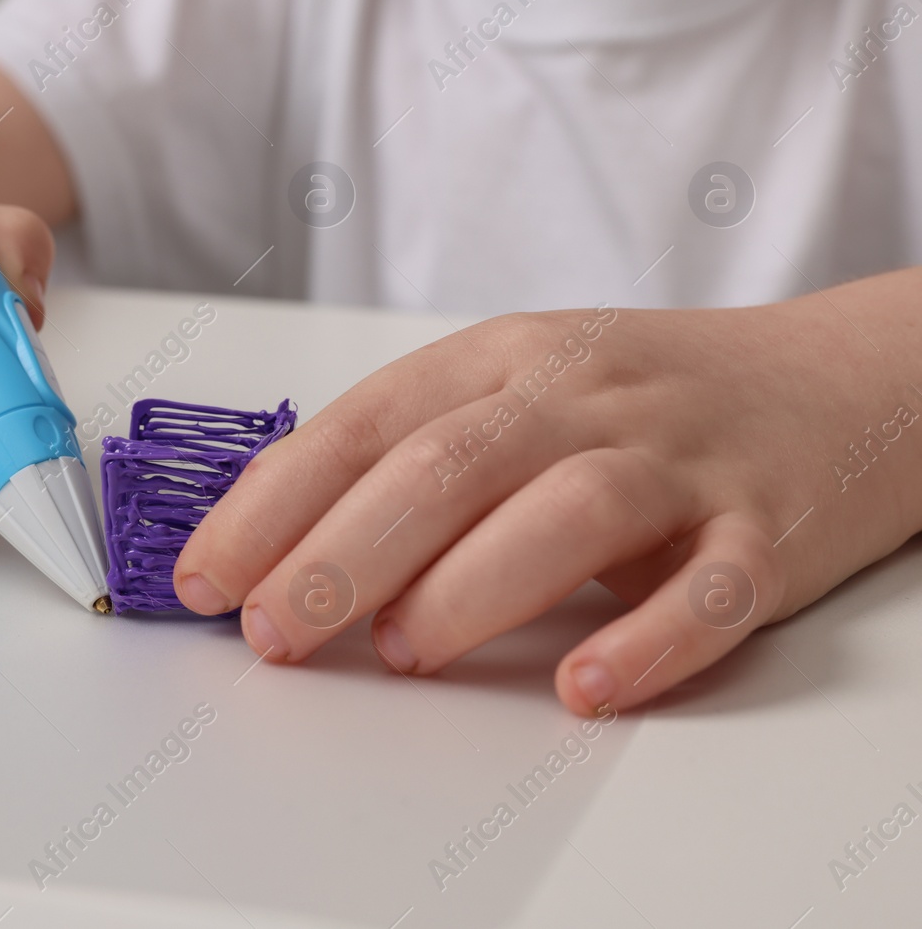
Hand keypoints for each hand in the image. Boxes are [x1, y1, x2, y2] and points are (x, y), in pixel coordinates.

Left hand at [174, 278, 921, 714]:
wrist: (843, 379)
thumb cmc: (644, 399)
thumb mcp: (520, 387)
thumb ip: (411, 454)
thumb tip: (274, 549)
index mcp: (502, 359)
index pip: (364, 424)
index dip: (274, 503)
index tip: (204, 577)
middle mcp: (582, 395)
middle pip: (447, 465)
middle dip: (342, 554)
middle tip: (271, 632)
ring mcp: (677, 459)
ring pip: (566, 509)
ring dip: (471, 584)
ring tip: (403, 652)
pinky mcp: (765, 530)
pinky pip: (708, 590)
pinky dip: (644, 641)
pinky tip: (583, 687)